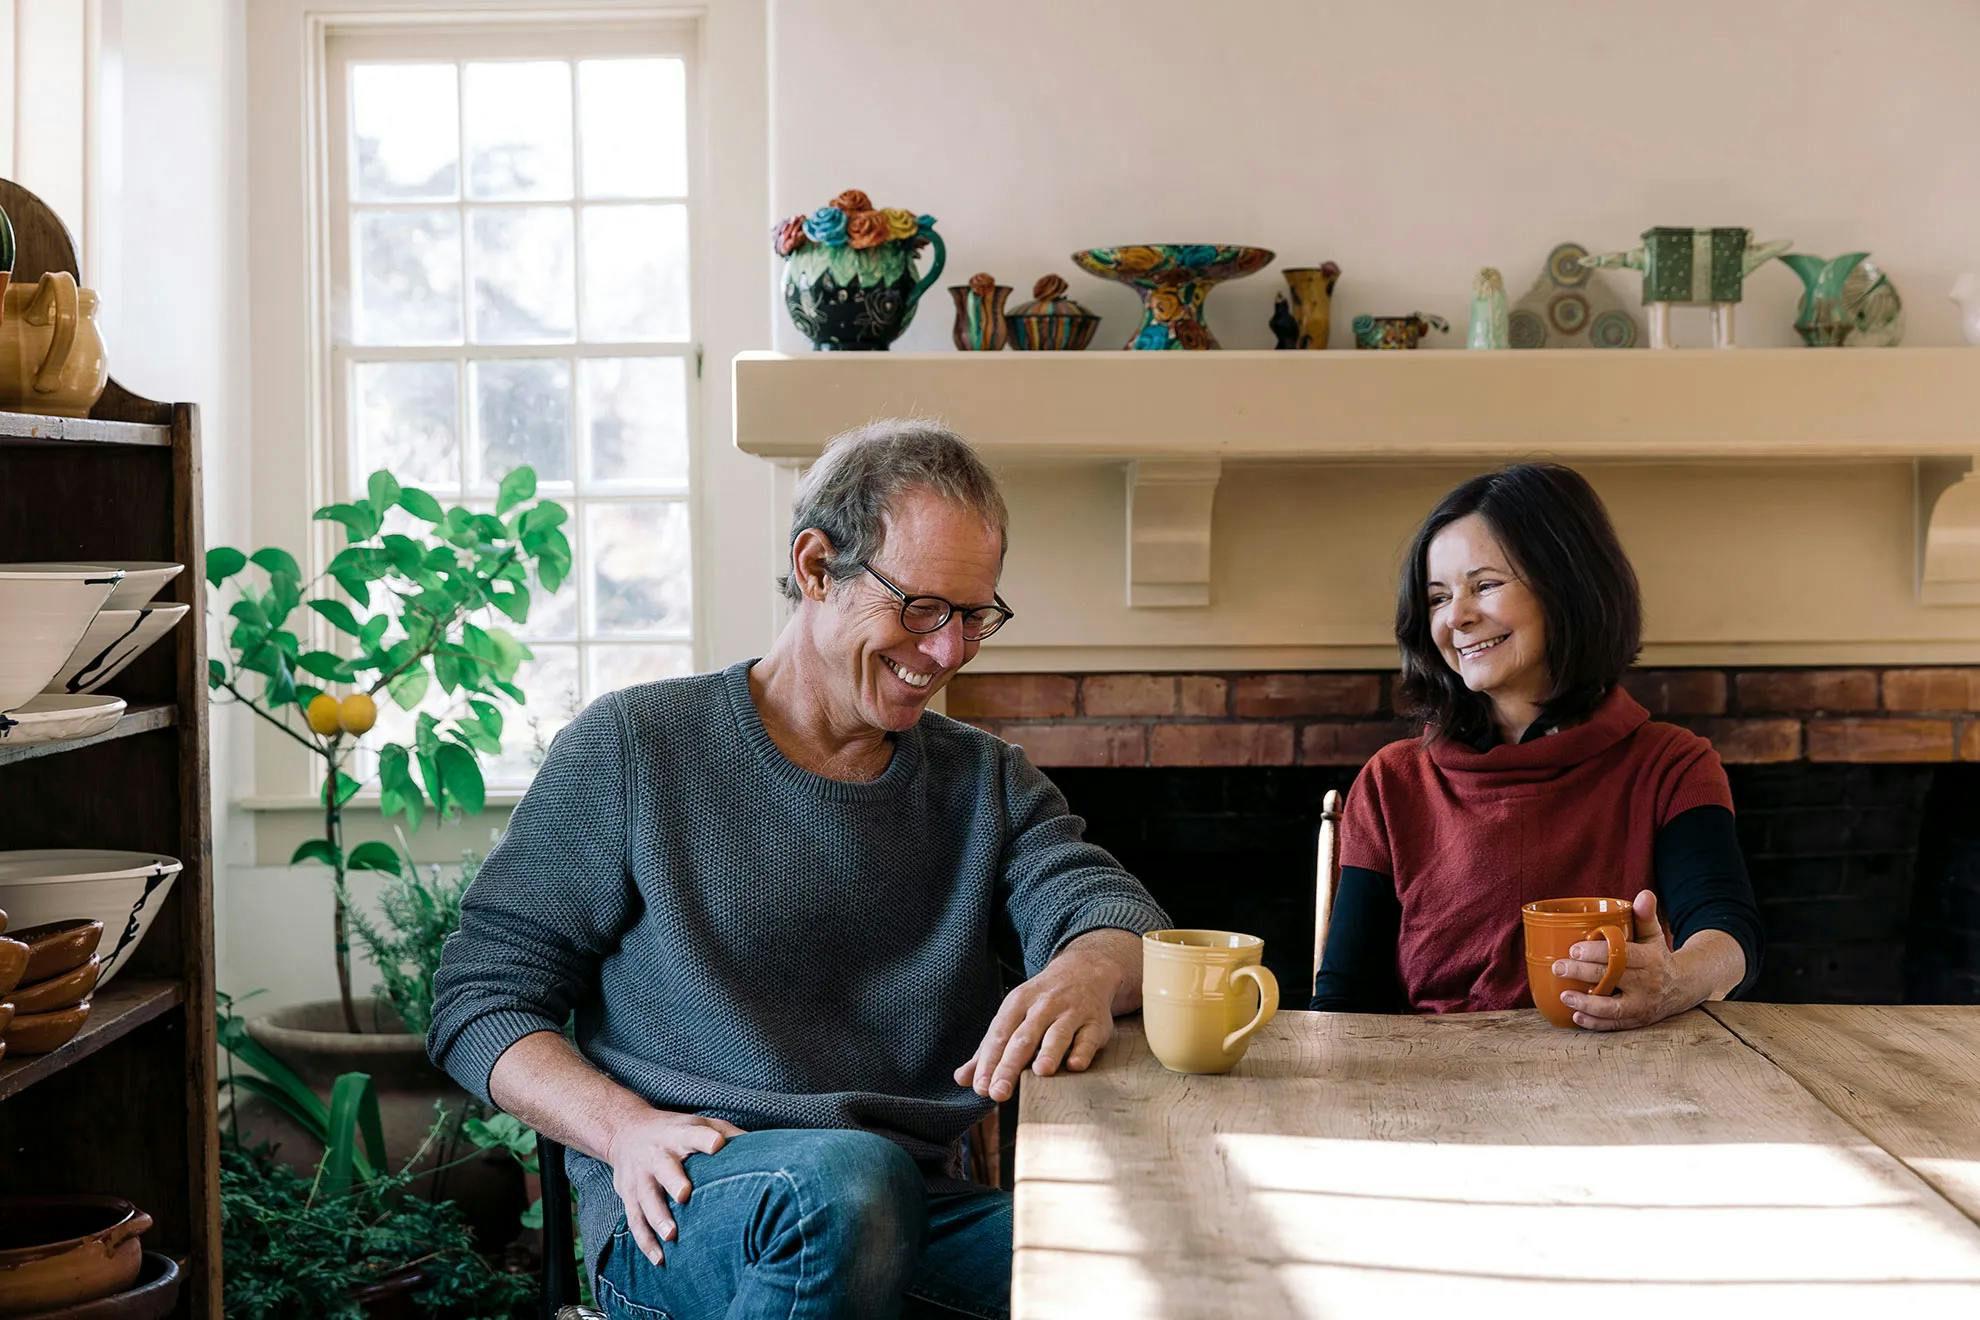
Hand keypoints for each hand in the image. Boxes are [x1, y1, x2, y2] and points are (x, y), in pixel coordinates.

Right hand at [605, 1108, 746, 1264]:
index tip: (717, 1145)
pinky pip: (635, 1221)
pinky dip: (645, 1241)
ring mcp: (641, 1177)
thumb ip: (729, 1134)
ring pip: (647, 1198)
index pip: (693, 1134)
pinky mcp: (629, 1195)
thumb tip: (767, 1148)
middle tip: (684, 1195)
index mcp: (679, 1135)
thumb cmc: (675, 1132)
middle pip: (664, 1168)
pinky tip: (659, 1259)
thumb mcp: (700, 1123)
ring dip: (658, 1217)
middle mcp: (658, 1155)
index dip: (704, 1138)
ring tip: (671, 1236)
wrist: (625, 1130)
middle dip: (673, 1180)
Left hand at [954, 947, 1125, 1101]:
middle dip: (1010, 1065)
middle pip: (1024, 1037)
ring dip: (1049, 1052)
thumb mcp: (1012, 1016)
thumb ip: (988, 1050)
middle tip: (999, 1092)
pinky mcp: (1096, 1022)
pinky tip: (1075, 1065)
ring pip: (1057, 1034)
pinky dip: (1082, 1050)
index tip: (980, 1087)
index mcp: (1017, 1003)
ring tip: (1040, 1072)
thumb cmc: (1041, 1003)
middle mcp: (1043, 1006)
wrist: (1084, 970)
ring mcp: (1071, 1012)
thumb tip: (961, 1078)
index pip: (999, 1035)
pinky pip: (1088, 1037)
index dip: (988, 1062)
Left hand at [1554, 890, 1688, 1031]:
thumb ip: (1645, 916)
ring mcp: (1643, 1005)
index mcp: (1651, 960)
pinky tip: (1577, 1017)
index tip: (1573, 949)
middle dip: (1582, 973)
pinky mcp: (1638, 1021)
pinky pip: (1616, 1025)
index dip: (1597, 953)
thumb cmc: (1658, 957)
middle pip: (1613, 979)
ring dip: (1587, 1004)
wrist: (1684, 987)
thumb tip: (1644, 894)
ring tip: (1564, 996)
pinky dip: (1596, 1023)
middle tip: (1557, 967)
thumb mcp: (1654, 936)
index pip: (1622, 956)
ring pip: (1614, 1008)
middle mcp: (1648, 984)